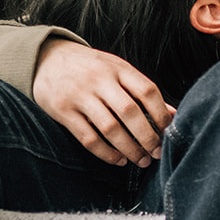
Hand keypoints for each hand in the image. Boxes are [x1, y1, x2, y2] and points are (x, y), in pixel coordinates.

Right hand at [31, 37, 173, 166]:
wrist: (47, 59)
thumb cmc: (91, 67)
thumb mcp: (117, 70)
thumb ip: (141, 90)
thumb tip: (172, 113)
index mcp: (118, 68)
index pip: (147, 90)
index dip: (161, 113)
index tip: (168, 131)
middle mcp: (100, 80)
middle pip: (130, 112)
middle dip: (147, 136)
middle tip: (157, 152)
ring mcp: (80, 96)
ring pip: (110, 128)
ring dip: (129, 149)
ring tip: (140, 160)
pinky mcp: (63, 112)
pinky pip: (88, 138)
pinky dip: (106, 153)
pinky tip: (118, 159)